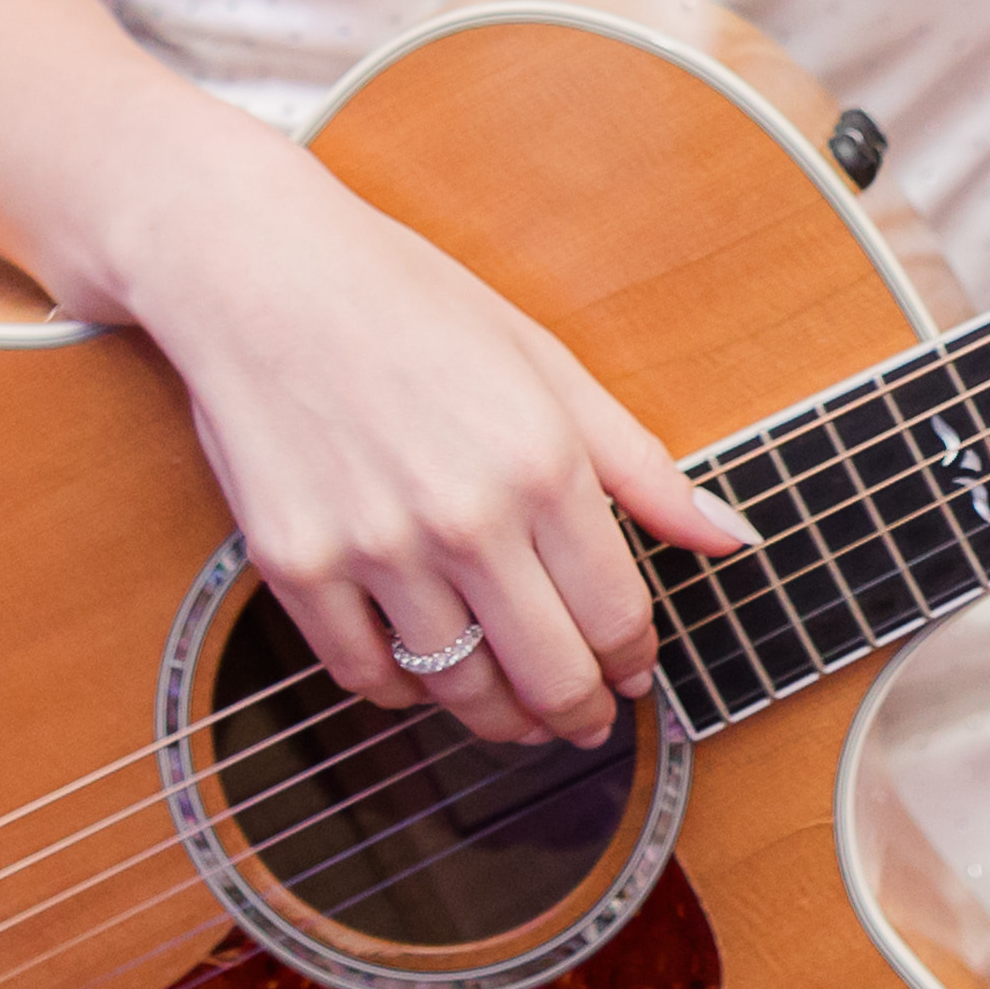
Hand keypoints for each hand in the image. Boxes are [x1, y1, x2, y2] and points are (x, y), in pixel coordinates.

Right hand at [126, 166, 752, 752]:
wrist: (259, 271)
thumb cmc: (404, 300)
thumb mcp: (543, 361)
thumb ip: (639, 463)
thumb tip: (730, 537)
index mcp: (540, 463)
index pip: (616, 618)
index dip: (633, 664)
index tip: (631, 672)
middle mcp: (465, 516)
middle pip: (549, 677)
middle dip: (578, 714)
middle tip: (583, 717)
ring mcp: (376, 548)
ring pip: (458, 691)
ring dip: (498, 717)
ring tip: (511, 709)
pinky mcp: (297, 565)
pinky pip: (363, 675)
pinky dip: (399, 690)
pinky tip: (420, 671)